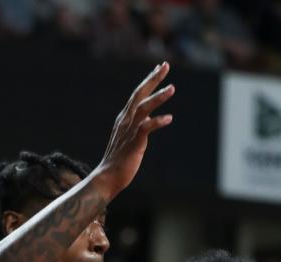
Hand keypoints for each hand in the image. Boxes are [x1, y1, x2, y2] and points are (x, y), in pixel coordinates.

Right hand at [96, 62, 173, 197]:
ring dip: (158, 97)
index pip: (137, 94)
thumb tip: (149, 121)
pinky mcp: (134, 143)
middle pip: (140, 94)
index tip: (159, 68)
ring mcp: (129, 131)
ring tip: (172, 88)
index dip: (148, 81)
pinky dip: (157, 122)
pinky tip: (169, 118)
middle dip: (153, 78)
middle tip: (165, 65)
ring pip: (144, 108)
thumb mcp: (130, 139)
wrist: (108, 177)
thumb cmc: (120, 161)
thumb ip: (138, 127)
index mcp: (125, 118)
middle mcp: (126, 120)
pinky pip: (146, 128)